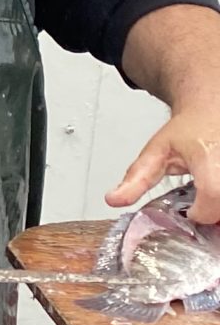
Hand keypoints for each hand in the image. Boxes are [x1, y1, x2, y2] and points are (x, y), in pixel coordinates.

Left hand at [107, 107, 219, 226]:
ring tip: (210, 198)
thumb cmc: (189, 129)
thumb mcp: (157, 151)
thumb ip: (137, 178)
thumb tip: (114, 200)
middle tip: (202, 206)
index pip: (213, 193)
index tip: (191, 211)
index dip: (203, 210)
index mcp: (210, 156)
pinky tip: (217, 196)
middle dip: (214, 214)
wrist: (212, 109)